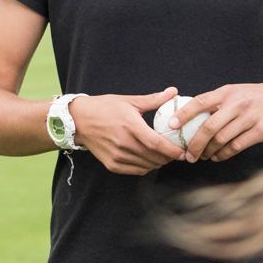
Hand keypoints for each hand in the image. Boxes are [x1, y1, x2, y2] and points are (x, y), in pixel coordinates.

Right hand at [70, 87, 186, 174]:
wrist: (78, 120)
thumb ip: (153, 99)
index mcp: (130, 126)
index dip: (172, 150)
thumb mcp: (129, 101)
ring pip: (147, 166)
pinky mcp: (112, 165)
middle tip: (177, 153)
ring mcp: (117, 156)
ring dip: (159, 163)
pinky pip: (136, 171)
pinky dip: (146, 167)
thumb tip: (173, 92)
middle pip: (154, 157)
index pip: (156, 143)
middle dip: (169, 158)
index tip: (183, 152)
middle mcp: (123, 143)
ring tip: (165, 156)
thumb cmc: (104, 108)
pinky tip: (150, 160)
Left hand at [169, 81, 262, 162]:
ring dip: (209, 151)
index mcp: (227, 93)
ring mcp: (249, 118)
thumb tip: (189, 114)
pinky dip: (224, 154)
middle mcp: (237, 104)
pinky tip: (218, 157)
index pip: (200, 102)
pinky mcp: (260, 131)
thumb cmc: (256, 97)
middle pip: (208, 127)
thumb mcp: (236, 92)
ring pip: (221, 140)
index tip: (171, 125)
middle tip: (187, 155)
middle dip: (194, 144)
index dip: (183, 114)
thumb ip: (217, 102)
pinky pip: (236, 146)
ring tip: (203, 157)